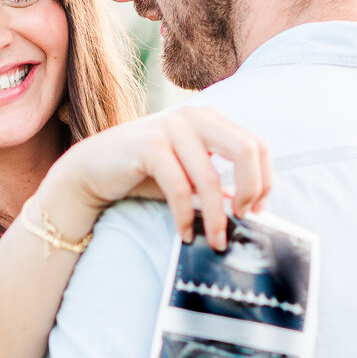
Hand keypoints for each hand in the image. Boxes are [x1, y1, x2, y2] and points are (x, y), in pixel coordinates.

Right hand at [41, 109, 272, 252]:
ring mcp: (171, 127)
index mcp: (210, 119)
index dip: (264, 181)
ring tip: (215, 241)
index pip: (257, 145)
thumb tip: (249, 205)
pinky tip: (185, 233)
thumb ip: (218, 181)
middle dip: (251, 191)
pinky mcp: (149, 145)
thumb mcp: (188, 174)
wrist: (91, 169)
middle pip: (246, 151)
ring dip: (216, 217)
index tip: (257, 210)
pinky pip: (180, 188)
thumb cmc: (143, 174)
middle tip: (242, 219)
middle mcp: (194, 116)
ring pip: (211, 178)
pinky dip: (186, 216)